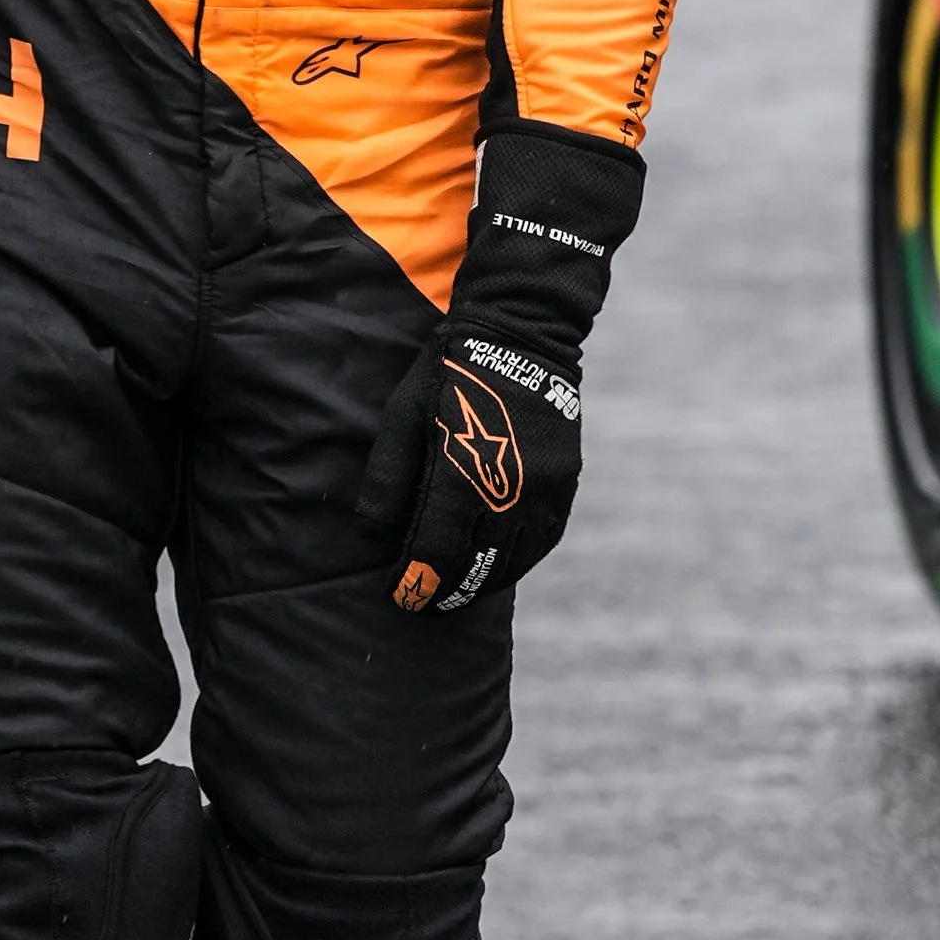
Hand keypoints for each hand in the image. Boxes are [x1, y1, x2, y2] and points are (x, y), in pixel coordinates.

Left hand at [353, 119, 646, 617]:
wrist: (522, 333)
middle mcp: (512, 484)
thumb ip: (389, 479)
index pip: (441, 547)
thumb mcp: (405, 416)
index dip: (419, 581)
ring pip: (516, 557)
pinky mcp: (567, 481)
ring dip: (484, 582)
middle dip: (449, 592)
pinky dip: (518, 560)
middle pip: (480, 563)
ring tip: (456, 594)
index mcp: (465, 467)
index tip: (402, 598)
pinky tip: (496, 567)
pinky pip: (544, 538)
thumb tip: (372, 535)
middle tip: (424, 606)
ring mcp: (547, 485)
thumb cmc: (449, 372)